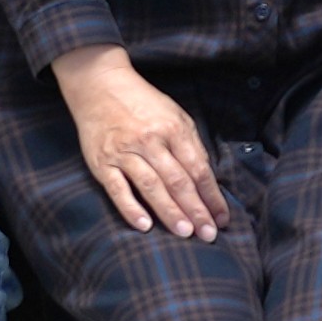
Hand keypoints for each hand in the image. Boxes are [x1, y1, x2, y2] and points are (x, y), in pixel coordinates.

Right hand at [56, 45, 222, 240]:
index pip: (198, 168)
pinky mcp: (101, 162)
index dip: (211, 196)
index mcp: (174, 129)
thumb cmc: (143, 103)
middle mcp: (150, 141)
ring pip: (151, 187)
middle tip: (208, 235)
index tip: (222, 218)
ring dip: (170, 212)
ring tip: (185, 233)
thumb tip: (205, 179)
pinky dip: (131, 208)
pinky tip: (145, 225)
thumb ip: (190, 145)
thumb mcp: (175, 115)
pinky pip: (117, 189)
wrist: (100, 85)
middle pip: (178, 181)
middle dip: (196, 210)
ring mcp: (124, 152)